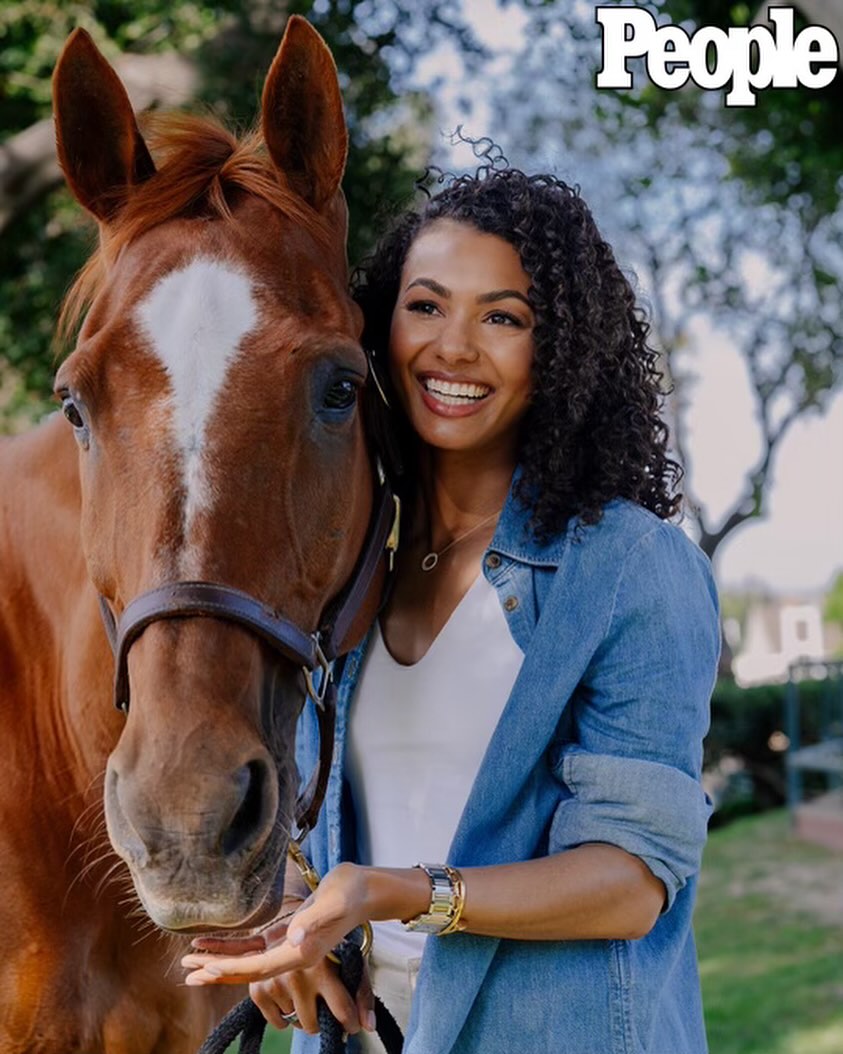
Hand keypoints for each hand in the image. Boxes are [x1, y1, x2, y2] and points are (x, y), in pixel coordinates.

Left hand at [181, 864, 373, 1031]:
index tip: (208, 969)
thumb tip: (295, 938)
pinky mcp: (285, 937)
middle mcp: (293, 956)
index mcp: (303, 953)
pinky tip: (209, 944)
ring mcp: (288, 948)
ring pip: (247, 963)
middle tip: (186, 975)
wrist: (363, 889)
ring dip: (219, 963)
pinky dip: (231, 949)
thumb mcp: (333, 902)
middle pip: (249, 972)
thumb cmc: (350, 892)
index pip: (261, 967)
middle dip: (218, 973)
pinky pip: (254, 948)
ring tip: (189, 963)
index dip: (234, 969)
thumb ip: (313, 921)